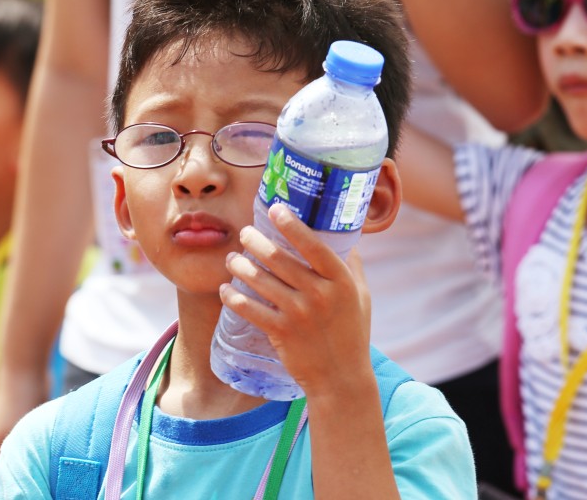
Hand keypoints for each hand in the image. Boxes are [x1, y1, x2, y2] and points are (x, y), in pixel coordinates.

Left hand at [219, 204, 372, 396]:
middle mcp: (320, 294)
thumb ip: (352, 266)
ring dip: (241, 266)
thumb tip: (343, 236)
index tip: (275, 209)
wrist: (342, 378)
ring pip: (261, 281)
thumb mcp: (361, 296)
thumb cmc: (352, 332)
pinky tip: (225, 289)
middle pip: (280, 259)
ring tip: (232, 258)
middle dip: (256, 242)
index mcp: (341, 281)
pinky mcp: (281, 333)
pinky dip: (234, 298)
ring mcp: (299, 314)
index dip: (292, 225)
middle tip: (244, 233)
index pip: (313, 245)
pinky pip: (250, 310)